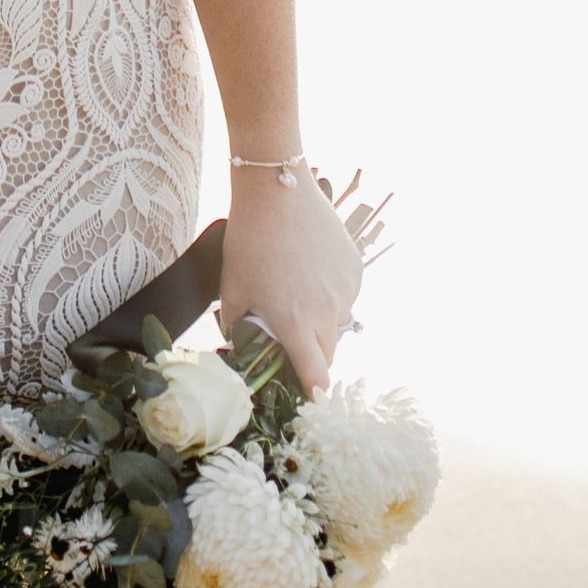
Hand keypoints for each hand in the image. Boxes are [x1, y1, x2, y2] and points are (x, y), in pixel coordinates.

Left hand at [216, 165, 364, 394]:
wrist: (277, 190)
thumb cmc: (249, 239)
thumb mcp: (233, 286)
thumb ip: (235, 323)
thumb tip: (238, 342)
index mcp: (295, 323)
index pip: (315, 376)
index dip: (313, 392)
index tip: (309, 397)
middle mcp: (326, 312)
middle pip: (328, 353)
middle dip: (313, 353)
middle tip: (292, 335)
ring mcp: (344, 289)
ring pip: (338, 322)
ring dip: (322, 320)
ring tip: (297, 290)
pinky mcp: (354, 268)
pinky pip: (346, 295)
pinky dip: (332, 294)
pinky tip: (311, 270)